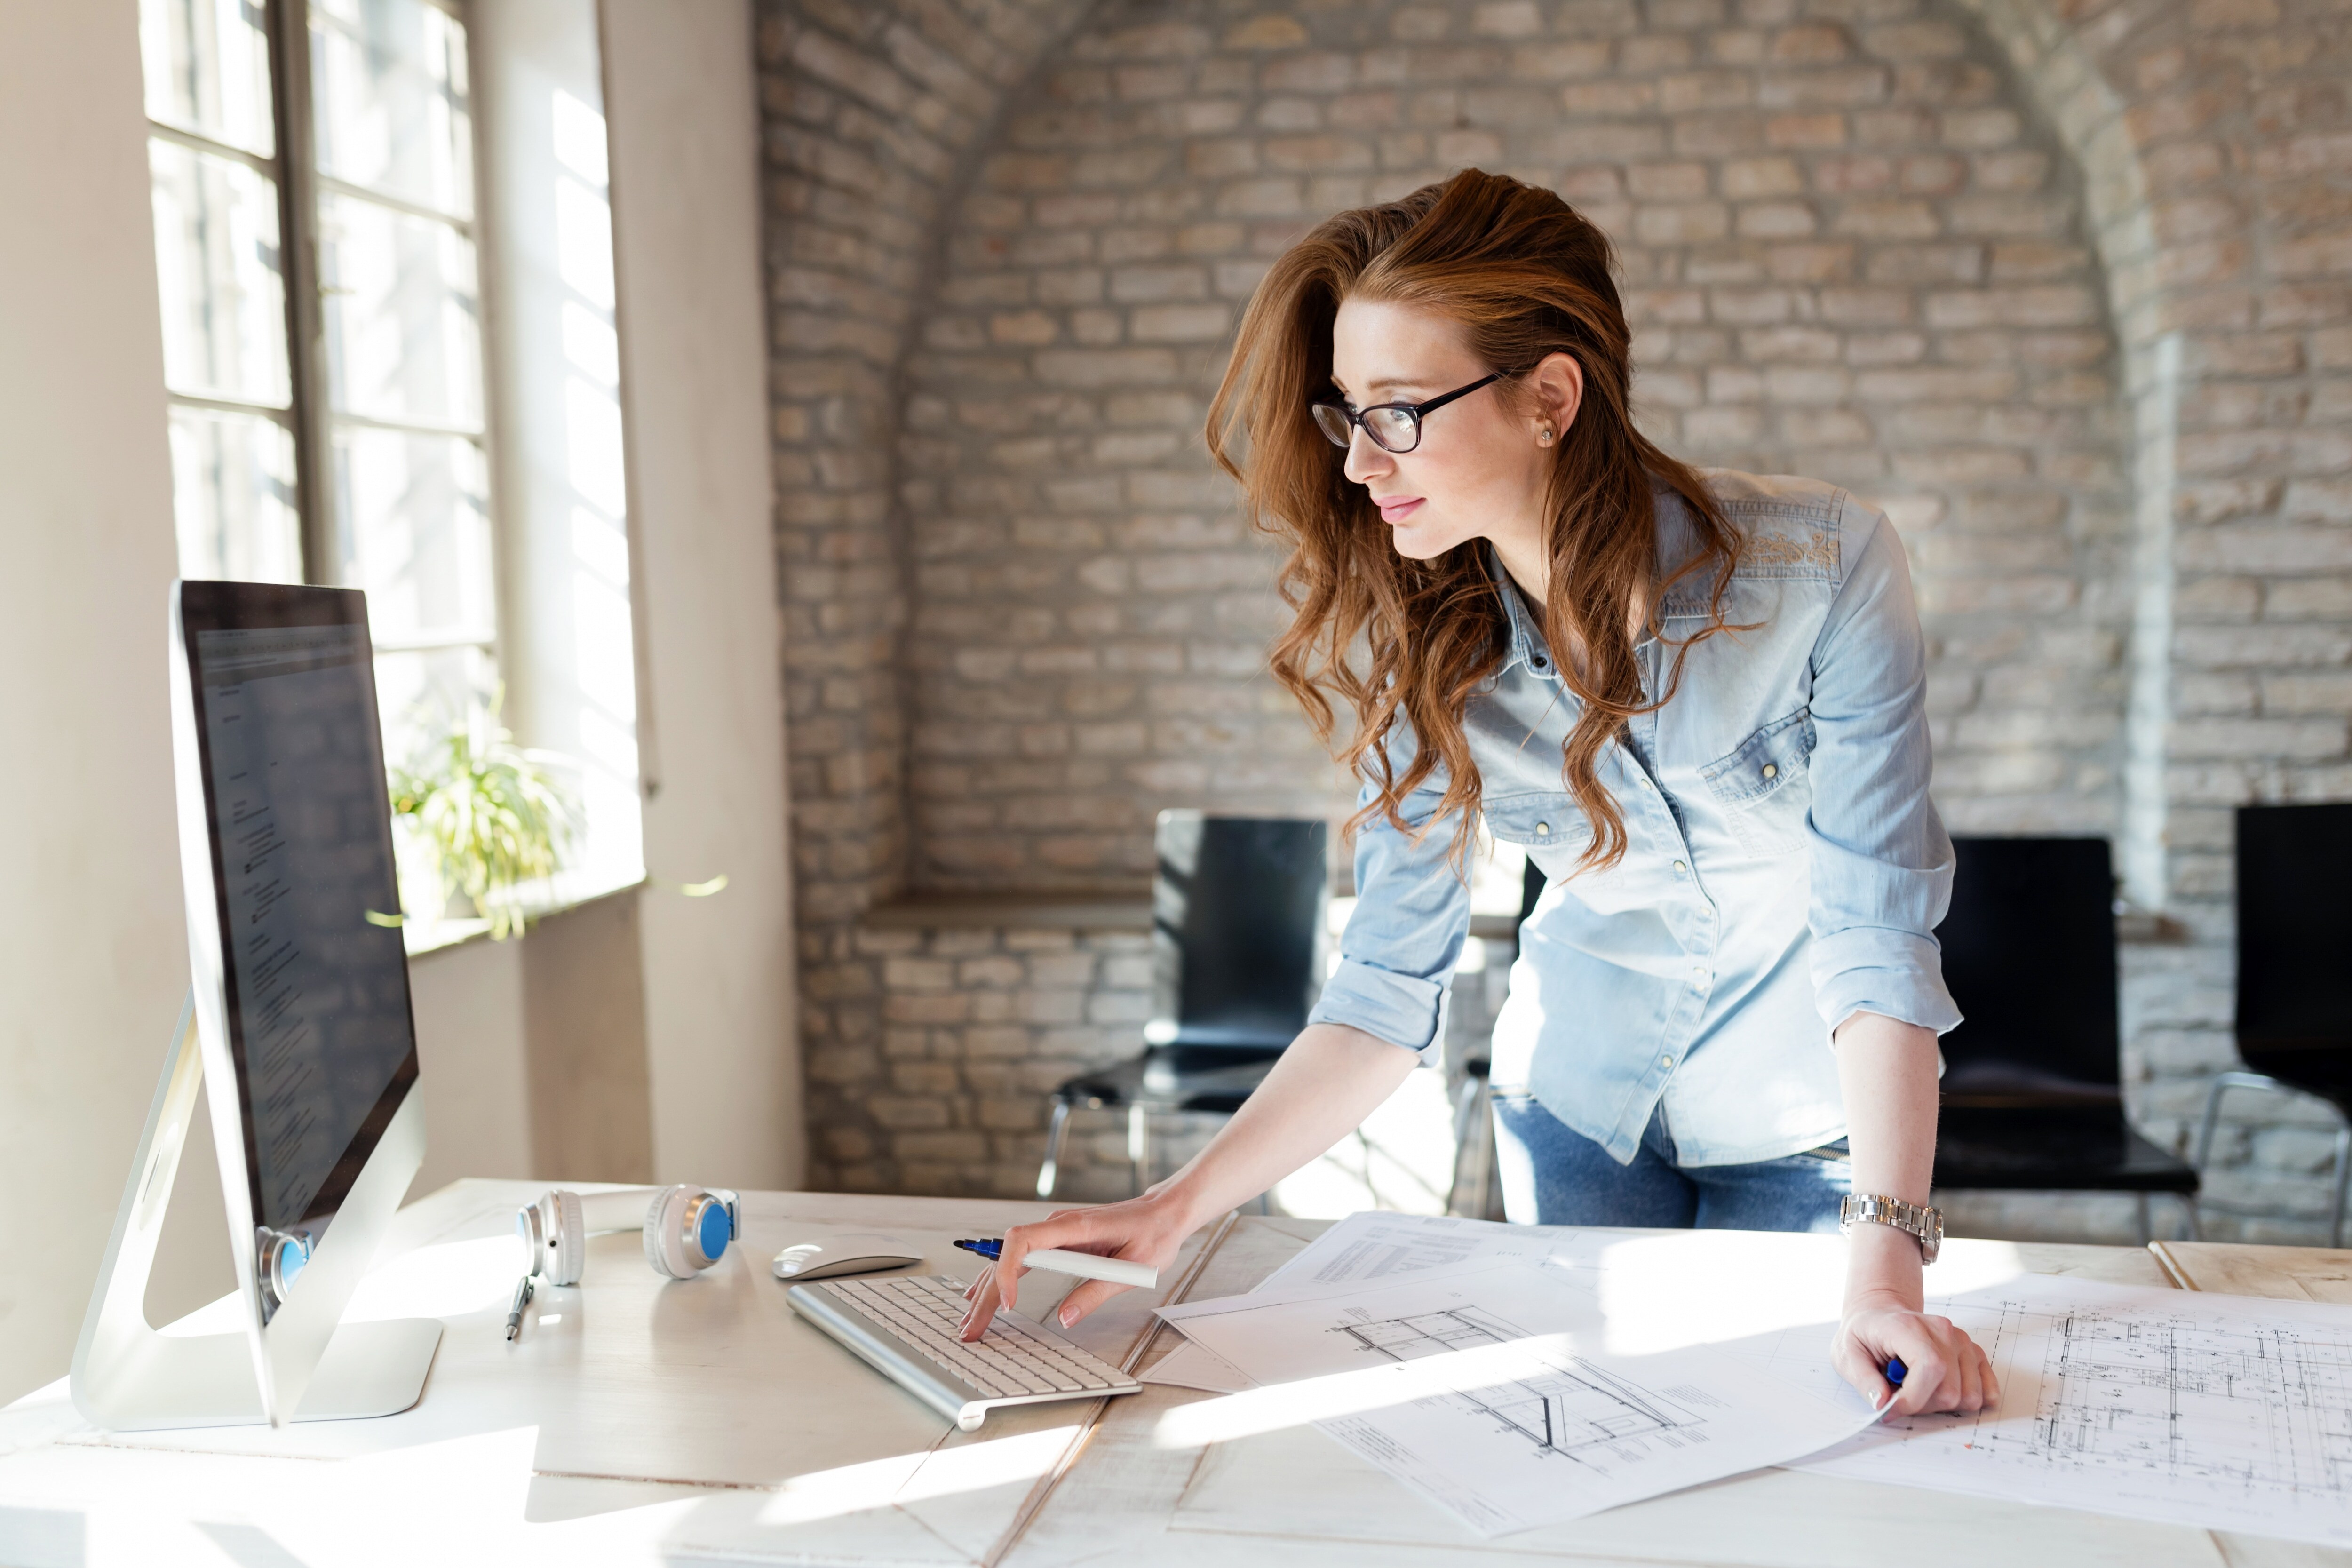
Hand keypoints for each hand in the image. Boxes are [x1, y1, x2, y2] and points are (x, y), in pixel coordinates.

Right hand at [957, 1190, 1199, 1341]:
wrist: (1165, 1213)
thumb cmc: (1154, 1234)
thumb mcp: (1133, 1268)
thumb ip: (1097, 1292)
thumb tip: (1065, 1318)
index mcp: (1074, 1225)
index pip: (1024, 1240)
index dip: (1008, 1270)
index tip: (1008, 1303)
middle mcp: (1058, 1225)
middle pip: (1008, 1255)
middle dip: (986, 1293)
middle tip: (971, 1329)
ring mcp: (1056, 1233)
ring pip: (1010, 1259)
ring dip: (988, 1290)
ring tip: (971, 1322)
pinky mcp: (1059, 1242)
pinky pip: (1021, 1259)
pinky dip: (1001, 1280)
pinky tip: (985, 1296)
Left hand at [1835, 1287, 1998, 1415]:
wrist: (1880, 1315)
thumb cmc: (1864, 1334)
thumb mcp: (1846, 1354)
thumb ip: (1863, 1380)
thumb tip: (1883, 1404)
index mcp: (1908, 1327)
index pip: (1930, 1369)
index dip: (1913, 1400)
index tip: (1890, 1409)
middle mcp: (1942, 1331)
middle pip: (1951, 1391)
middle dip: (1923, 1405)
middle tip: (1899, 1393)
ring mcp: (1961, 1341)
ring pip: (1969, 1395)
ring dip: (1940, 1403)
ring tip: (1916, 1385)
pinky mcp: (1973, 1352)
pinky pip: (1985, 1389)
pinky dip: (1965, 1398)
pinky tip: (1940, 1389)